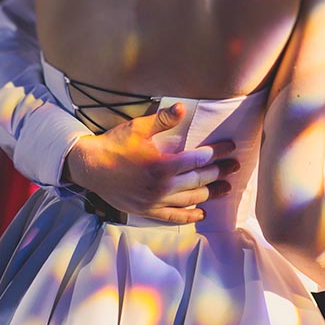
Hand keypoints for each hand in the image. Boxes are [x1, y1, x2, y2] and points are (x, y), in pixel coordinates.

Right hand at [65, 103, 238, 223]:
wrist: (89, 167)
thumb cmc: (114, 145)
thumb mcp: (137, 128)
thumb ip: (162, 120)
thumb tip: (182, 107)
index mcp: (162, 165)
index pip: (198, 159)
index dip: (218, 152)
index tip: (231, 148)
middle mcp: (162, 187)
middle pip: (199, 180)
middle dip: (220, 172)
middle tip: (235, 167)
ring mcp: (155, 202)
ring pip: (191, 199)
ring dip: (211, 193)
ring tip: (226, 188)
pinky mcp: (147, 211)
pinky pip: (173, 217)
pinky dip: (189, 216)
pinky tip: (202, 213)